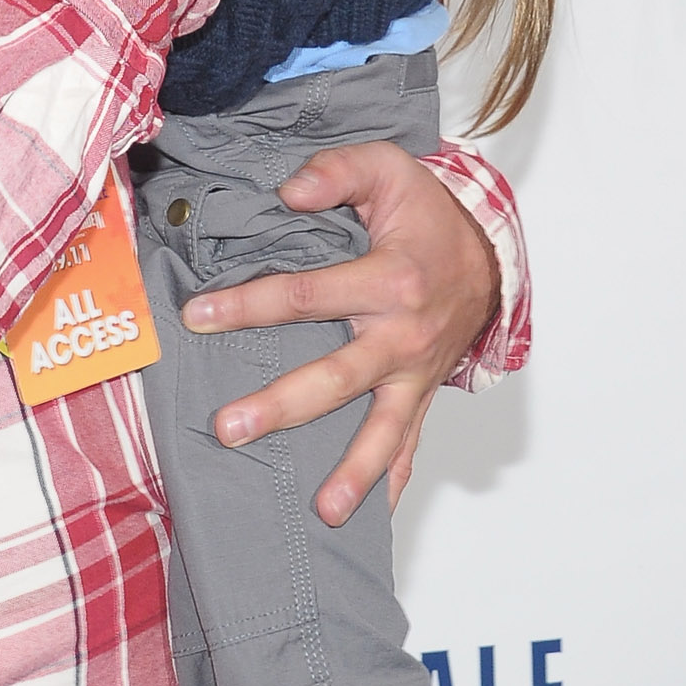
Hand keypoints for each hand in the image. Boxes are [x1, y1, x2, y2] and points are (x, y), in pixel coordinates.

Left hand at [178, 140, 499, 519]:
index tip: (196, 317)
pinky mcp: (421, 395)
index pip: (306, 296)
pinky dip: (390, 482)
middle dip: (282, 407)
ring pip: (382, 429)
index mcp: (390, 279)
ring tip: (324, 510)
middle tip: (230, 429)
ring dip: (352, 471)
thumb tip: (288, 192)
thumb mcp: (388, 168)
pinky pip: (409, 445)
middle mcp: (404, 335)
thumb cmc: (427, 213)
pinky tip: (367, 517)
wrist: (488, 254)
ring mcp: (415, 374)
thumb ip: (336, 172)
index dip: (248, 306)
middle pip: (337, 377)